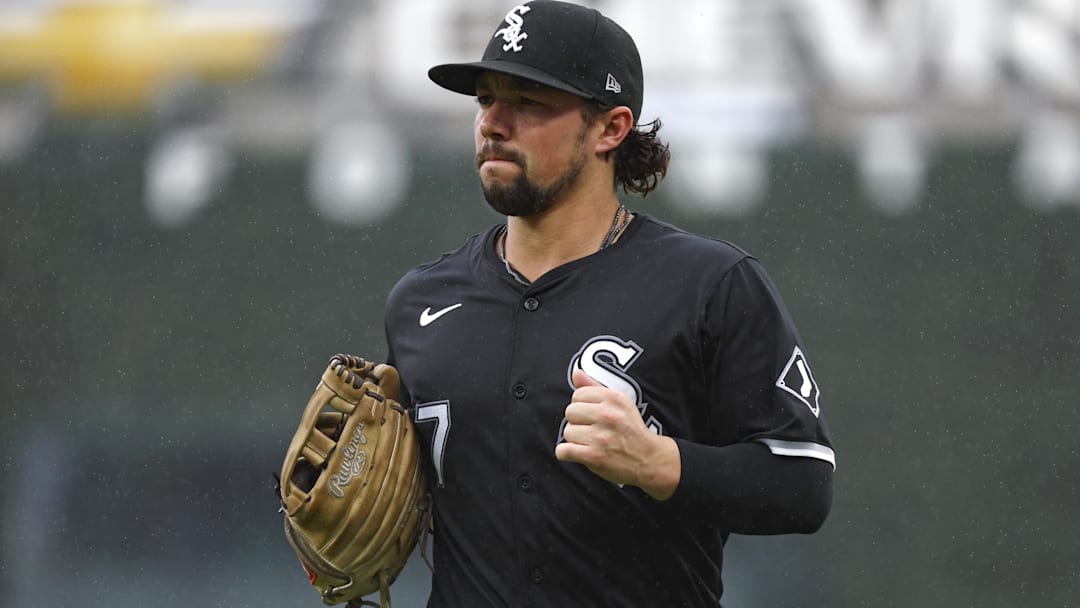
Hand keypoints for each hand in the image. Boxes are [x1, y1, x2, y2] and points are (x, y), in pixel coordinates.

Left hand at [554, 369, 680, 499]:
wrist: (649, 459)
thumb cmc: (631, 430)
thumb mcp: (620, 403)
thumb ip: (595, 386)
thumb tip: (576, 372)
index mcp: (614, 398)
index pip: (577, 394)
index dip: (582, 406)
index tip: (593, 415)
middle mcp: (607, 415)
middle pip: (570, 412)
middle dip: (577, 422)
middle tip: (592, 430)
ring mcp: (601, 437)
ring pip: (567, 432)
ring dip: (575, 439)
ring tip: (591, 442)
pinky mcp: (594, 456)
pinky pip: (563, 451)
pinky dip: (566, 454)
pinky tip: (579, 453)